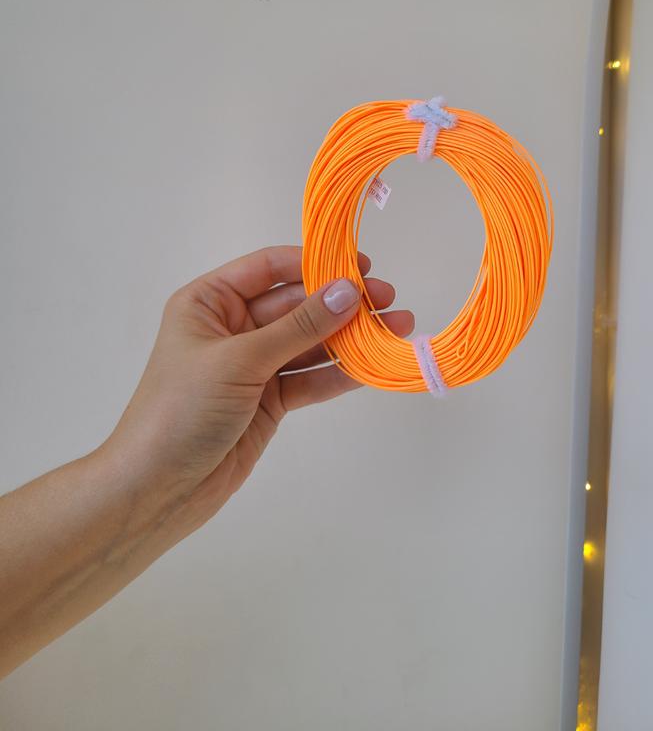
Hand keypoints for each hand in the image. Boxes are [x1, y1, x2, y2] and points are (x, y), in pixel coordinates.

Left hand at [104, 245, 413, 529]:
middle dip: (341, 303)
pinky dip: (338, 372)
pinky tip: (371, 365)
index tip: (361, 266)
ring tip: (396, 328)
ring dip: (349, 338)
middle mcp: (232, 328)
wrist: (156, 489)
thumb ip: (298, 327)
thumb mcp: (239, 360)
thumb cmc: (181, 409)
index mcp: (210, 302)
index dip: (314, 264)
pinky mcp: (268, 401)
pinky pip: (309, 379)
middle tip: (389, 300)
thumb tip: (349, 290)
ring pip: (308, 343)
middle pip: (296, 305)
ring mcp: (252, 366)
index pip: (268, 269)